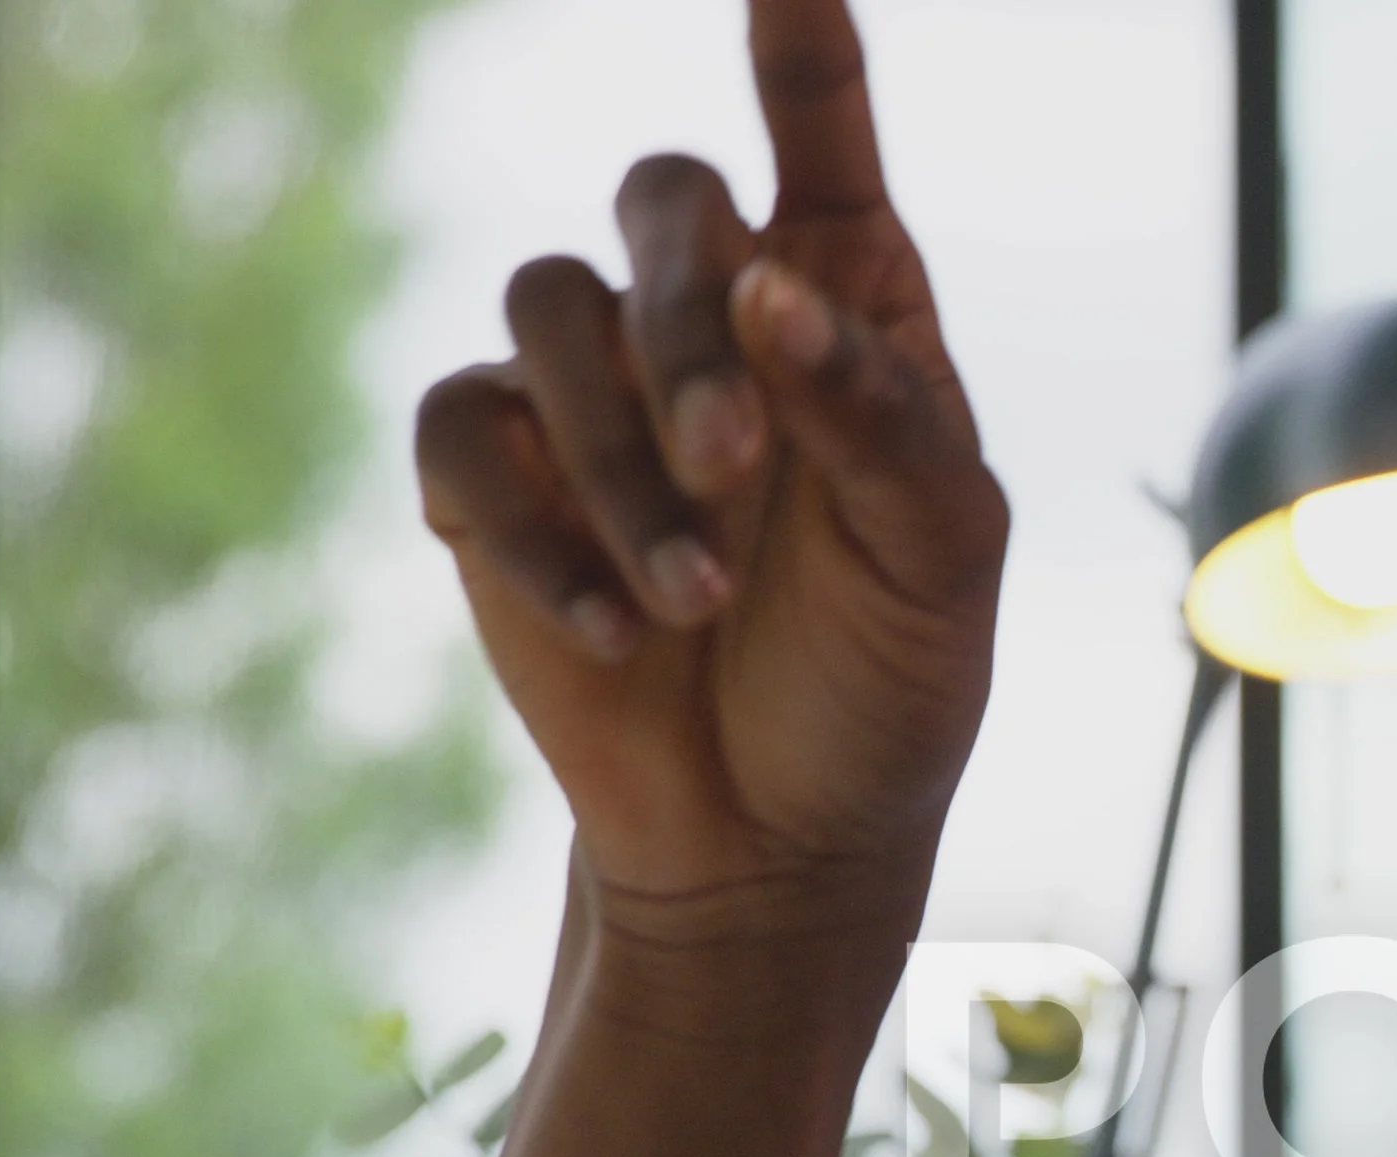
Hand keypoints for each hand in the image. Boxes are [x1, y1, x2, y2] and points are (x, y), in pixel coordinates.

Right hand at [415, 0, 1009, 932]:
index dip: (802, 43)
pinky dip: (528, 530)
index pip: (821, 133)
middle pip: (659, 202)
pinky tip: (607, 628)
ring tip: (696, 603)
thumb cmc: (885, 679)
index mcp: (851, 302)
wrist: (779, 836)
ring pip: (547, 316)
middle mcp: (714, 314)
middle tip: (733, 465)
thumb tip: (767, 298)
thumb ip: (877, 419)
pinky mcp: (492, 475)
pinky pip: (457, 433)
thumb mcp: (939, 563)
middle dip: (682, 326)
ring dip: (618, 465)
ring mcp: (591, 389)